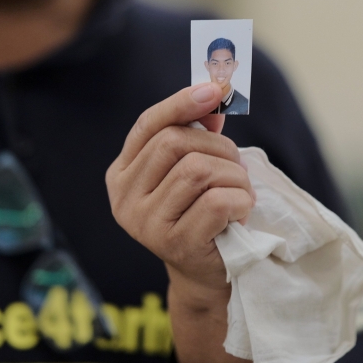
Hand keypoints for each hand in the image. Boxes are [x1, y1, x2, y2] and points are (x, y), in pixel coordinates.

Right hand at [106, 82, 255, 293]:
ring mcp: (146, 223)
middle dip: (217, 146)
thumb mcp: (191, 169)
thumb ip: (195, 132)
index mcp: (121, 173)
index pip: (147, 125)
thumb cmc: (199, 212)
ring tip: (240, 190)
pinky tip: (241, 210)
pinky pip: (217, 201)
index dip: (180, 103)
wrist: (205, 272)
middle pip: (174, 143)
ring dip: (233, 175)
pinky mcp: (175, 244)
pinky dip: (240, 199)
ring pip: (198, 170)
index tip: (213, 90)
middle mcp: (124, 197)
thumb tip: (212, 92)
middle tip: (236, 164)